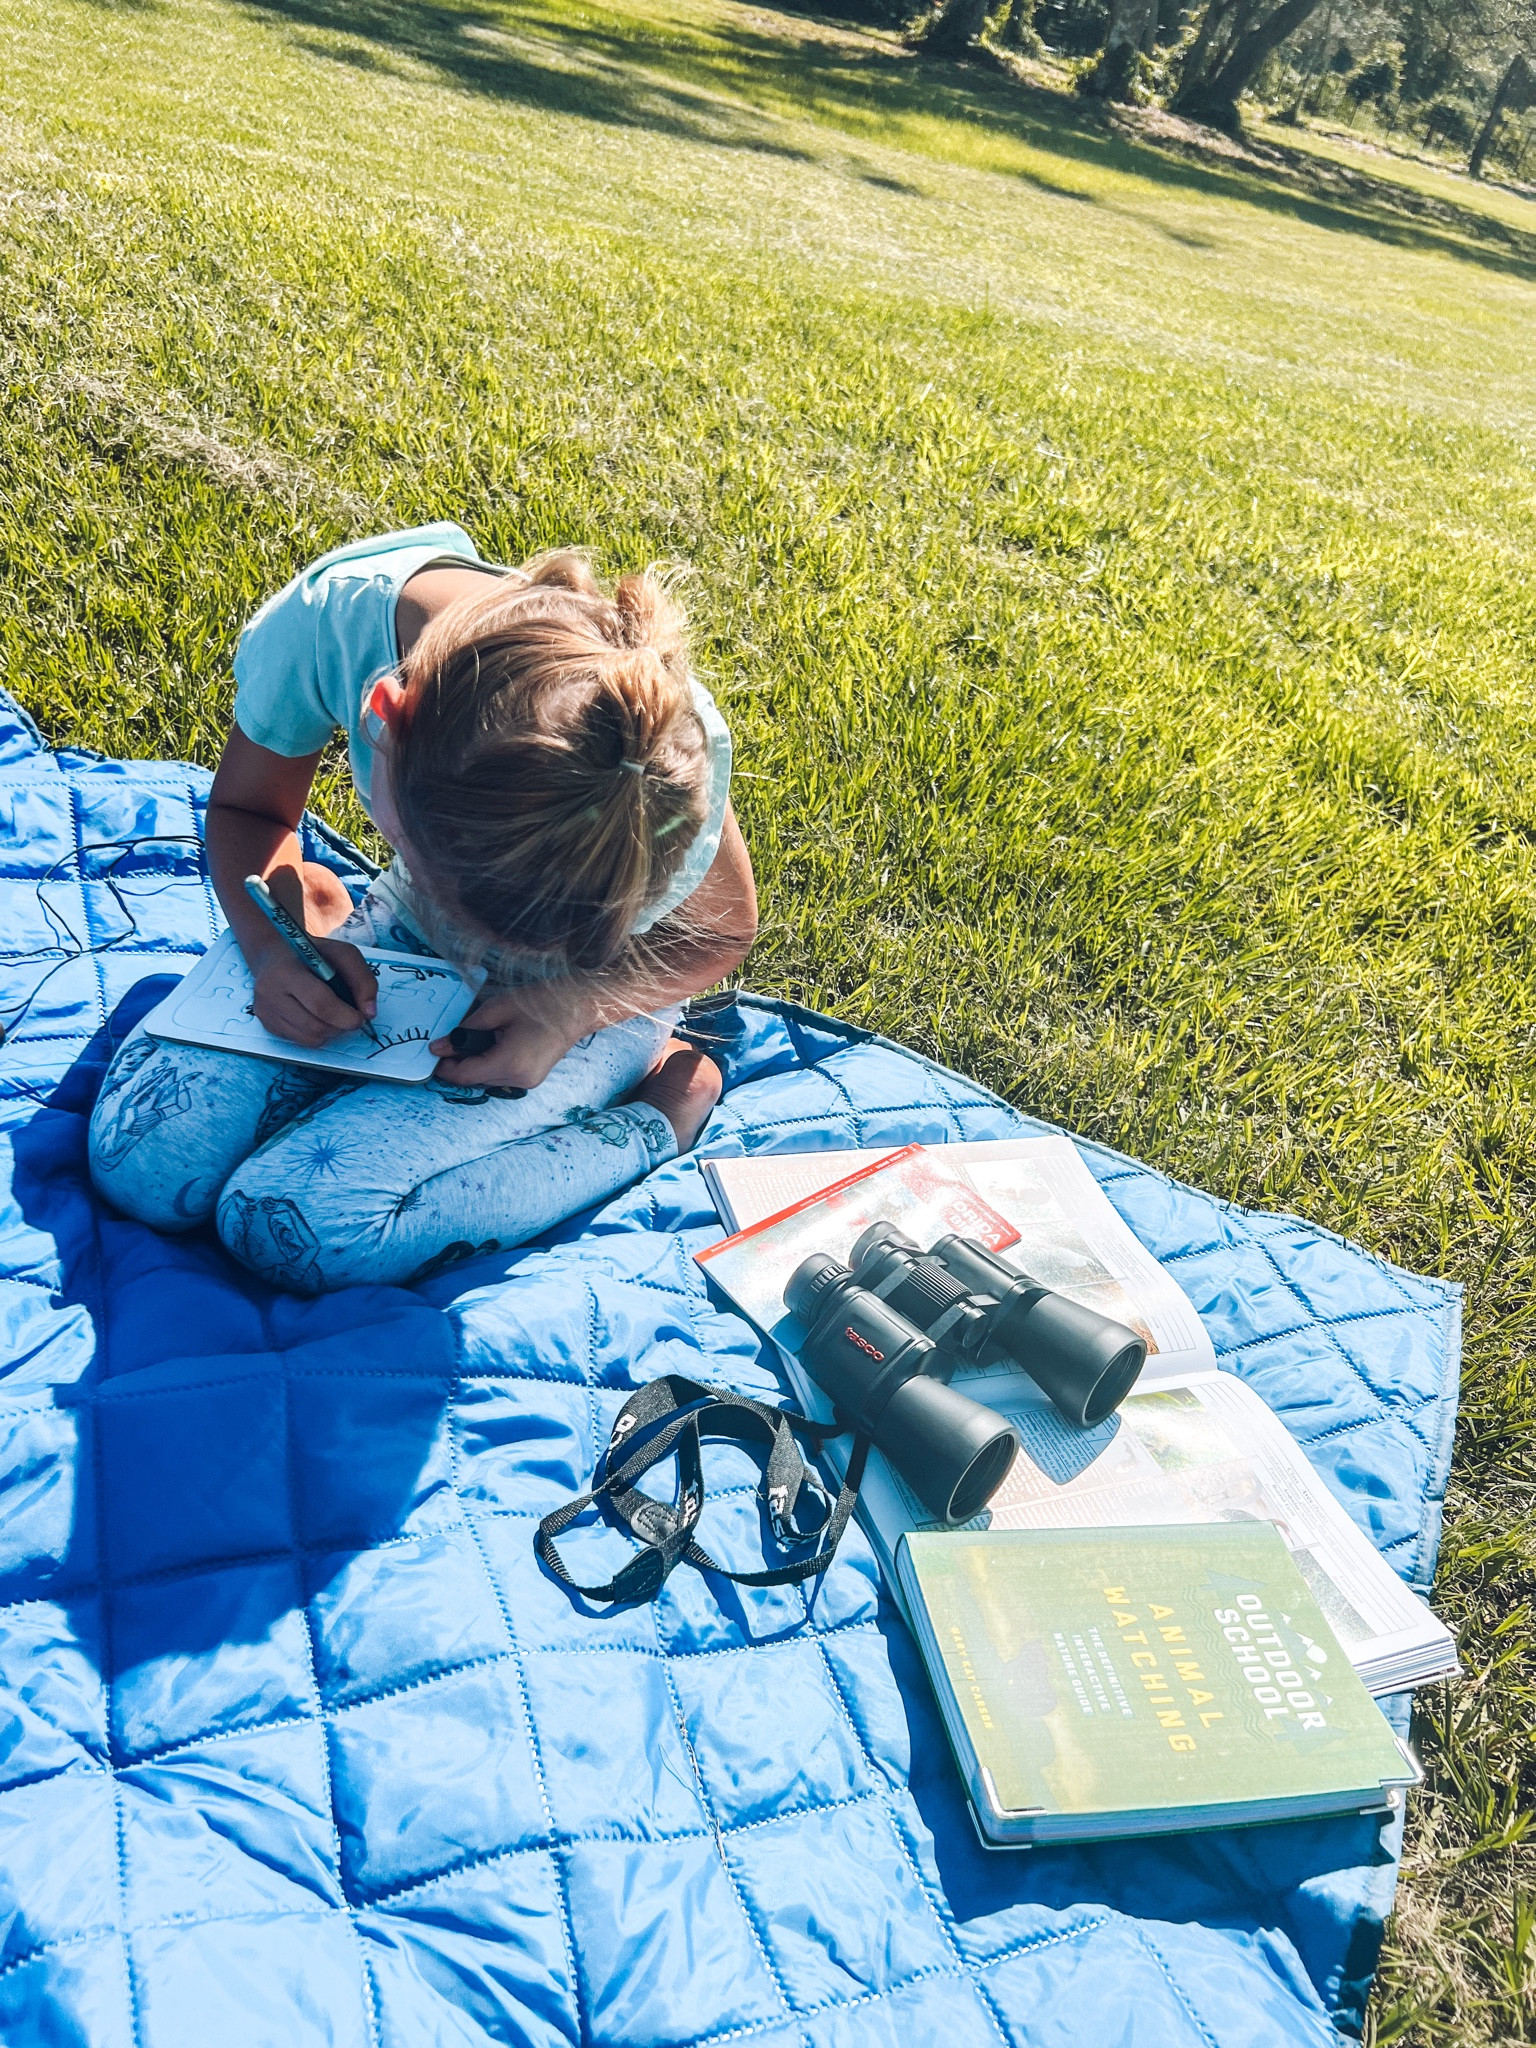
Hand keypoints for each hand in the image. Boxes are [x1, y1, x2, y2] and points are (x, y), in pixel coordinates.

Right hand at [251, 936, 378, 1047]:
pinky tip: (319, 1018)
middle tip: (352, 1019)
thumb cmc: (312, 954)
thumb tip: (369, 1013)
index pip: (319, 1003)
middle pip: (314, 1026)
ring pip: (308, 1038)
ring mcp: (265, 1011)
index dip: (345, 1016)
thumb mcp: (342, 954)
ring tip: (336, 1017)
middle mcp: (269, 993)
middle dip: (340, 1027)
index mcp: (286, 971)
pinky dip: (316, 1035)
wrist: (274, 955)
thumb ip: (362, 979)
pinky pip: (300, 1041)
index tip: (361, 1018)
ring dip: (331, 1033)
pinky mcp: (267, 1024)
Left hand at [430, 986, 587, 1089]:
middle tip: (449, 1041)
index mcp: (509, 1064)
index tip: (432, 1051)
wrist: (578, 1007)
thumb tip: (440, 1046)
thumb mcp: (496, 1009)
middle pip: (475, 1080)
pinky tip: (493, 1044)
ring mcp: (528, 1082)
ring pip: (487, 1079)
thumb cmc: (540, 1003)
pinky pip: (501, 1076)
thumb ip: (465, 1030)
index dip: (444, 1066)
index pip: (464, 1075)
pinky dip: (491, 1063)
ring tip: (475, 1038)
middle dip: (459, 1063)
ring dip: (475, 1063)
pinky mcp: (533, 1078)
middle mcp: (519, 1080)